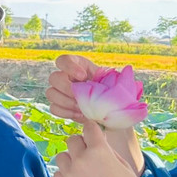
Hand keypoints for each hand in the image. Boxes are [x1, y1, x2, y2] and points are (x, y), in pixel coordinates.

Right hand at [47, 55, 144, 172]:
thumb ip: (117, 79)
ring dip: (66, 103)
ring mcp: (60, 92)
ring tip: (83, 109)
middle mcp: (66, 77)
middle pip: (54, 78)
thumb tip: (125, 72)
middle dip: (67, 89)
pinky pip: (54, 108)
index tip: (83, 77)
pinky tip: (80, 116)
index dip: (69, 67)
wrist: (112, 115)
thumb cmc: (116, 97)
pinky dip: (66, 113)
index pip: (64, 60)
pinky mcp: (59, 106)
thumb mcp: (119, 85)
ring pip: (51, 93)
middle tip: (81, 99)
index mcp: (79, 66)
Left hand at [51, 122, 158, 176]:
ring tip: (84, 173)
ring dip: (71, 161)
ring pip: (62, 157)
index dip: (92, 131)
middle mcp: (81, 161)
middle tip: (90, 157)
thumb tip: (93, 140)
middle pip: (72, 140)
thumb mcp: (123, 165)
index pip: (88, 127)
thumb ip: (106, 150)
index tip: (94, 136)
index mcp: (99, 151)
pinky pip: (58, 175)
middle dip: (81, 145)